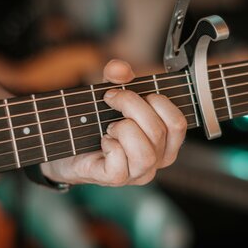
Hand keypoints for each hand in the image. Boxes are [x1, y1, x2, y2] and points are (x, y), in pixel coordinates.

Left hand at [41, 60, 186, 185]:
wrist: (69, 148)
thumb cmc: (98, 123)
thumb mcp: (110, 94)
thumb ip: (117, 78)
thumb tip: (119, 69)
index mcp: (165, 141)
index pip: (178, 123)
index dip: (158, 100)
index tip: (134, 91)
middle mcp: (157, 160)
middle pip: (158, 131)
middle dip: (131, 105)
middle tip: (110, 99)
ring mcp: (138, 173)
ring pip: (145, 154)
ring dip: (124, 130)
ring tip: (110, 127)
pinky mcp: (116, 179)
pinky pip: (120, 165)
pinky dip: (110, 146)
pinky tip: (104, 142)